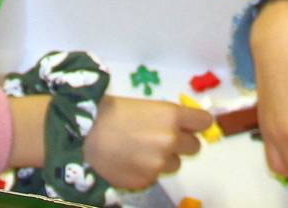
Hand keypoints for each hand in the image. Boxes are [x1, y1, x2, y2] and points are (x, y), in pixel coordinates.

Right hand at [82, 94, 210, 188]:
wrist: (83, 135)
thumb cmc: (111, 113)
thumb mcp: (145, 106)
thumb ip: (168, 117)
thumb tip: (183, 125)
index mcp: (172, 116)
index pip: (203, 122)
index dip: (196, 123)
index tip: (190, 125)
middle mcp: (171, 140)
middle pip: (194, 146)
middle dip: (180, 143)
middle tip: (160, 139)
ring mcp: (160, 163)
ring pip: (175, 163)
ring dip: (164, 158)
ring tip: (139, 150)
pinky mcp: (147, 180)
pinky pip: (155, 176)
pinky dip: (146, 170)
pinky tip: (129, 160)